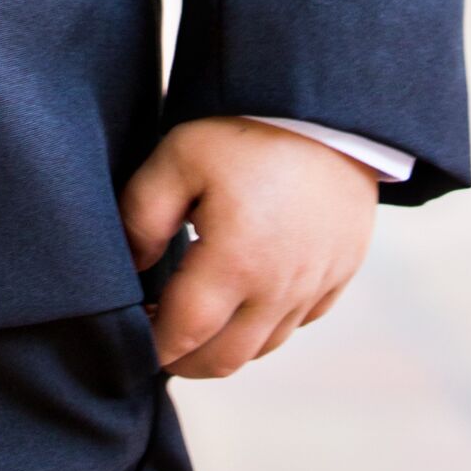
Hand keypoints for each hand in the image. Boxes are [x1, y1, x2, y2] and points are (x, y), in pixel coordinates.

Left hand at [119, 118, 377, 377]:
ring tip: (199, 321)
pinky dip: (266, 325)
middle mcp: (278, 289)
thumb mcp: (178, 156)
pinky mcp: (339, 274)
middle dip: (184, 361)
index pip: (182, 335)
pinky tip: (247, 297)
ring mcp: (313, 286)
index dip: (152, 345)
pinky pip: (298, 322)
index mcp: (234, 265)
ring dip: (225, 347)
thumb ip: (142, 216)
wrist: (330, 110)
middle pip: (224, 359)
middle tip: (160, 339)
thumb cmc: (249, 130)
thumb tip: (132, 267)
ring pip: (263, 347)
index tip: (134, 334)